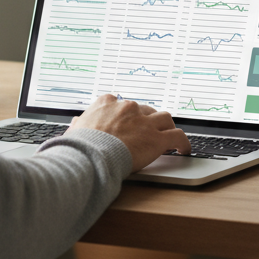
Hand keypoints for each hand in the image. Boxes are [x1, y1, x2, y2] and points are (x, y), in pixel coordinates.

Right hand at [66, 93, 189, 170]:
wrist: (90, 156)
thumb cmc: (80, 146)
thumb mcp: (74, 130)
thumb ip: (78, 124)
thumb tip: (76, 123)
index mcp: (107, 103)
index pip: (122, 104)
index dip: (128, 115)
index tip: (129, 122)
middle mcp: (128, 108)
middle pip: (146, 110)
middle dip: (148, 120)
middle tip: (149, 131)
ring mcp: (144, 121)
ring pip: (164, 118)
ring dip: (167, 127)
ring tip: (168, 136)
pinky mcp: (157, 138)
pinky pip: (177, 136)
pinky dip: (183, 142)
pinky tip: (184, 149)